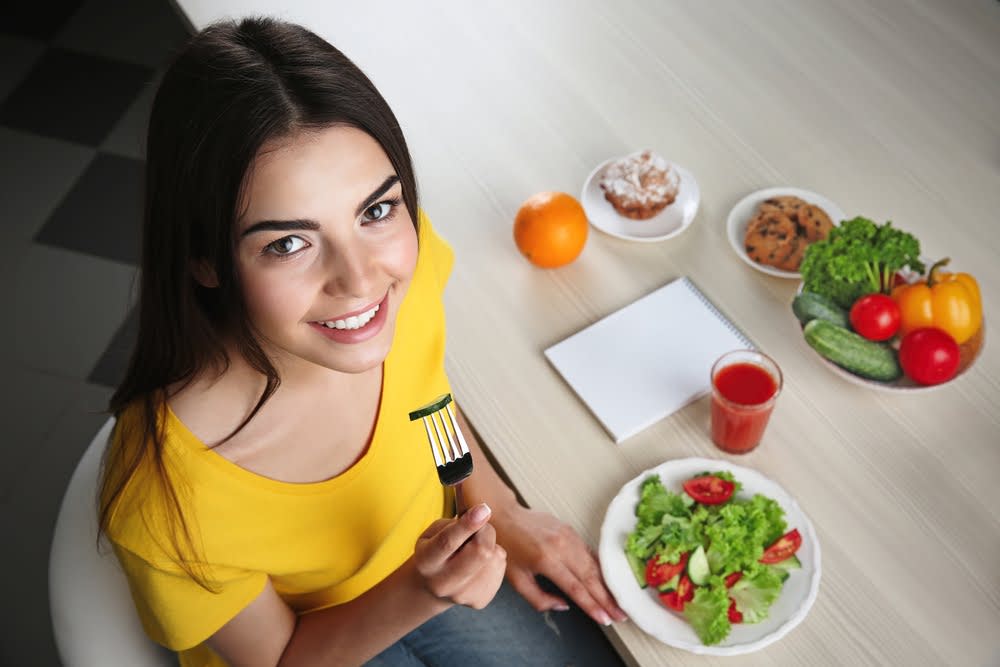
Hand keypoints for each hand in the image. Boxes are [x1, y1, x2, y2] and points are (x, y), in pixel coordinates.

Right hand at [413, 503, 506, 609]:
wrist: (432, 587)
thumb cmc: (435, 550)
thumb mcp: (433, 533)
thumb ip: (454, 525)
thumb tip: (482, 515)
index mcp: (426, 562)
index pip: (448, 542)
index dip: (468, 525)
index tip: (485, 509)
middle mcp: (442, 583)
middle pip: (481, 553)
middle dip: (486, 532)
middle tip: (480, 527)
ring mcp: (462, 596)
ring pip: (494, 558)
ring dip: (490, 546)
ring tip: (473, 550)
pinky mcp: (480, 601)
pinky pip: (500, 568)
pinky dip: (494, 559)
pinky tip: (479, 564)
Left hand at [491, 505, 627, 625]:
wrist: (506, 517)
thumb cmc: (509, 548)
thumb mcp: (517, 580)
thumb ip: (539, 599)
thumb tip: (564, 606)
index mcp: (546, 560)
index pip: (576, 588)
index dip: (592, 605)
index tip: (605, 619)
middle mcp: (561, 546)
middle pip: (590, 577)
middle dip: (606, 598)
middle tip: (620, 615)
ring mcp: (568, 536)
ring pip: (594, 564)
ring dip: (607, 584)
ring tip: (617, 601)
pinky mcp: (571, 530)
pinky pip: (590, 552)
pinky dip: (601, 568)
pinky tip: (608, 580)